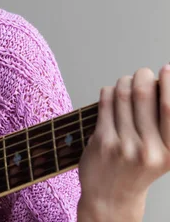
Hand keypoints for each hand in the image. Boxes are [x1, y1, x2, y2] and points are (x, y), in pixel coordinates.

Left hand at [77, 64, 169, 220]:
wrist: (111, 196)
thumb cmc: (138, 168)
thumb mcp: (162, 153)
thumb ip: (163, 124)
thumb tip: (162, 84)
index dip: (169, 83)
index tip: (166, 68)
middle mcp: (149, 149)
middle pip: (145, 95)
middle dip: (142, 76)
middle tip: (141, 73)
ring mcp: (124, 145)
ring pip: (122, 95)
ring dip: (123, 82)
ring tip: (125, 83)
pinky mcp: (102, 140)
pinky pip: (105, 102)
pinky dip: (108, 91)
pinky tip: (110, 92)